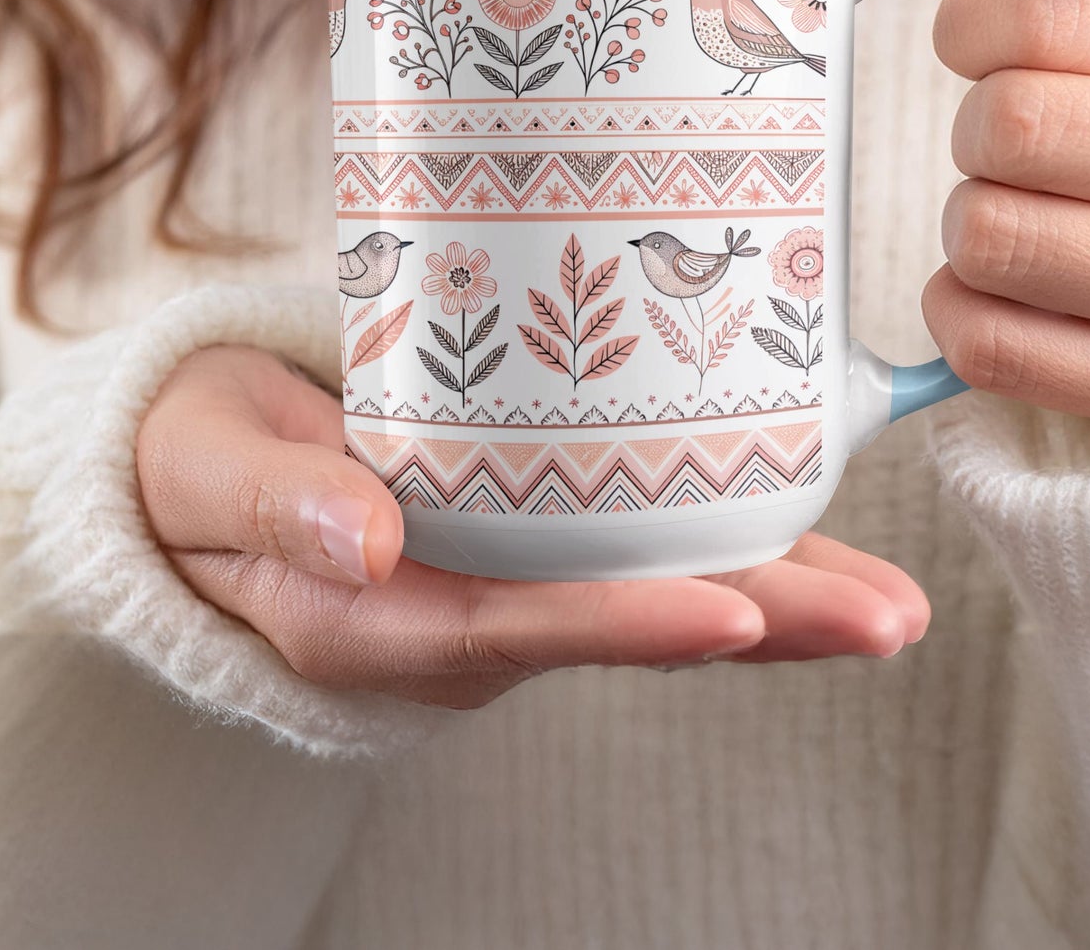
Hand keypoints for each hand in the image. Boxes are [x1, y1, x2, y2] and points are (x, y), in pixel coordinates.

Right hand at [135, 344, 929, 708]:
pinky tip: (805, 528)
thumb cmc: (199, 460)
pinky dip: (723, 543)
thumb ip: (273, 503)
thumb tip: (360, 538)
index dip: (624, 625)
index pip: (514, 628)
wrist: (201, 467)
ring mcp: (500, 585)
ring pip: (648, 596)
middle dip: (758, 625)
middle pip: (619, 625)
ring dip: (772, 596)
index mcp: (376, 617)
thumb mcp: (206, 468)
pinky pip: (633, 553)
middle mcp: (459, 618)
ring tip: (890, 599)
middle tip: (886, 619)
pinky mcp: (523, 544)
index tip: (731, 613)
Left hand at [925, 0, 1089, 433]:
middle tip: (1013, 138)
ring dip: (970, 217)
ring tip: (1022, 208)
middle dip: (977, 125)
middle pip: (1008, 129)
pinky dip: (961, 307)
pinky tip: (1004, 284)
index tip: (985, 44)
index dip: (972, 26)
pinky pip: (988, 346)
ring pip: (990, 238)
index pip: (1043, 16)